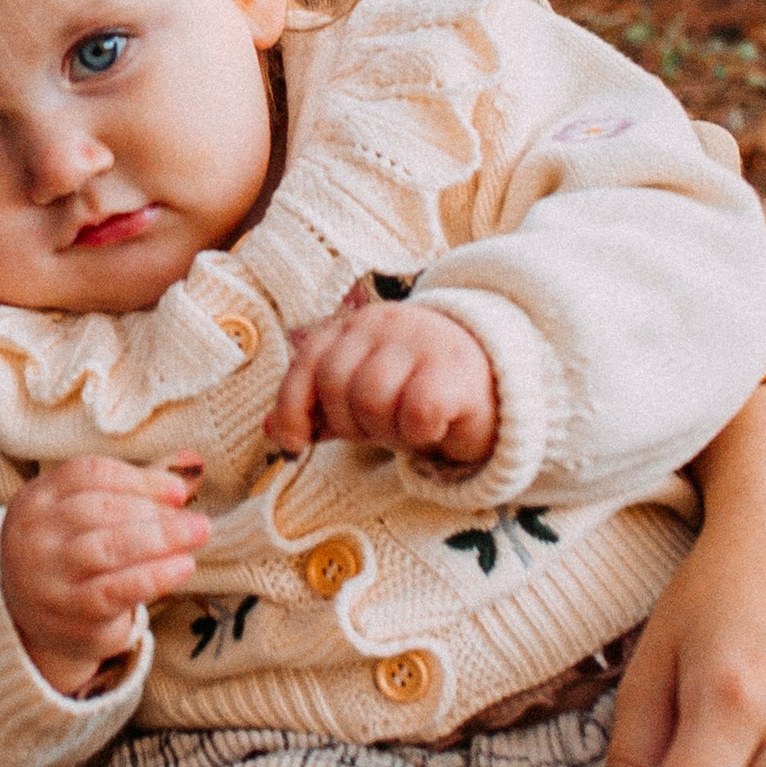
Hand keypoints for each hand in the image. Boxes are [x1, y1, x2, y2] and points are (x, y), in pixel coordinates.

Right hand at [0, 454, 208, 691]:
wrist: (35, 624)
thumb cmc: (72, 559)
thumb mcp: (85, 520)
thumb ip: (130, 493)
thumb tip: (186, 473)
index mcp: (36, 499)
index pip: (87, 475)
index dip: (139, 480)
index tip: (178, 491)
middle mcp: (33, 534)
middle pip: (99, 510)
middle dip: (154, 512)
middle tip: (197, 521)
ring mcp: (46, 575)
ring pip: (107, 548)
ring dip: (161, 539)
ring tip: (197, 535)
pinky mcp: (68, 613)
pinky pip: (115, 590)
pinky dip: (154, 576)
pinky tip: (183, 567)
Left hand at [264, 298, 498, 466]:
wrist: (495, 382)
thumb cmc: (416, 390)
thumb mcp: (360, 396)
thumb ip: (317, 408)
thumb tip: (270, 429)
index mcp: (353, 327)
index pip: (306, 362)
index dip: (293, 406)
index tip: (296, 443)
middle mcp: (383, 323)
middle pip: (336, 385)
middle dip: (350, 423)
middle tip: (378, 430)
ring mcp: (421, 341)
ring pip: (372, 401)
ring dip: (386, 430)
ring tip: (406, 427)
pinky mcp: (455, 369)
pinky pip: (417, 413)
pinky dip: (419, 433)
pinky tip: (433, 427)